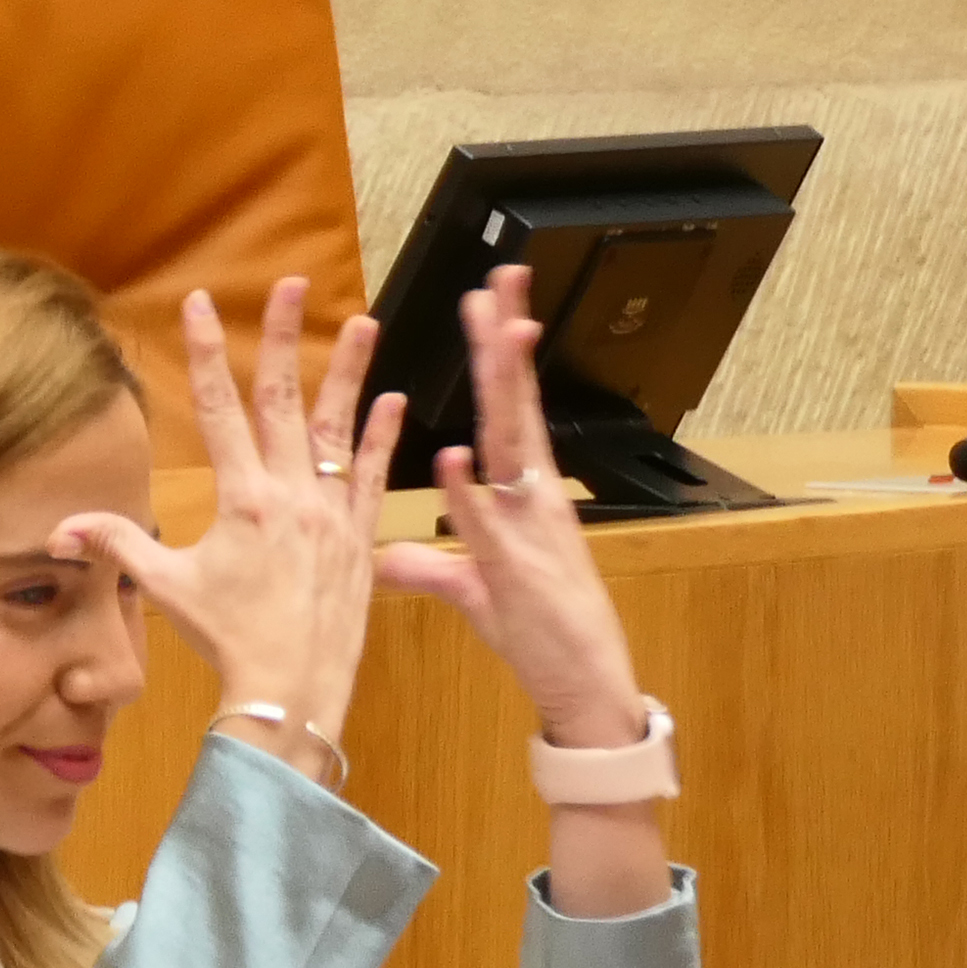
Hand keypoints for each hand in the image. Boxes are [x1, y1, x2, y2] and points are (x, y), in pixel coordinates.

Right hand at [64, 279, 397, 764]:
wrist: (291, 690)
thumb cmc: (229, 640)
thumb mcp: (168, 588)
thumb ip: (118, 545)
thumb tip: (59, 529)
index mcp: (241, 499)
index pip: (218, 408)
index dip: (207, 352)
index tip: (201, 304)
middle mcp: (290, 495)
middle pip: (283, 400)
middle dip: (282, 338)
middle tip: (289, 286)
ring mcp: (331, 514)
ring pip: (340, 428)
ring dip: (350, 373)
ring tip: (364, 322)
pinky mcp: (361, 538)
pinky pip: (373, 477)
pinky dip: (383, 438)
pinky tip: (394, 400)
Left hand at [374, 264, 649, 749]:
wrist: (584, 687)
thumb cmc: (539, 636)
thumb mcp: (474, 592)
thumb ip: (428, 566)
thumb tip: (382, 556)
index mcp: (522, 496)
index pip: (509, 409)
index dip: (499, 354)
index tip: (492, 301)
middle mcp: (531, 501)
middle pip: (515, 406)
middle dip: (505, 343)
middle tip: (500, 280)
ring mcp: (526, 532)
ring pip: (512, 448)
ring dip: (504, 391)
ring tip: (498, 334)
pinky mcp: (515, 573)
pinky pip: (486, 528)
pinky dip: (469, 495)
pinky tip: (453, 458)